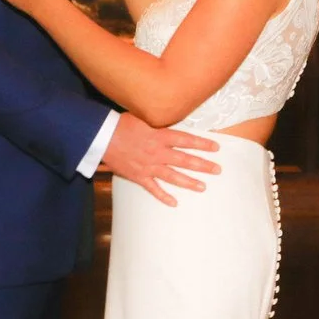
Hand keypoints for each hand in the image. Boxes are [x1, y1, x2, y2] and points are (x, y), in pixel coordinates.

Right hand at [99, 115, 219, 206]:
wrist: (100, 137)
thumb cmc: (120, 123)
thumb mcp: (142, 116)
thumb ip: (158, 120)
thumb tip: (172, 115)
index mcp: (159, 136)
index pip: (186, 140)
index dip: (202, 144)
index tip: (216, 147)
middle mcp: (157, 152)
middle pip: (184, 160)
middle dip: (203, 165)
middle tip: (218, 170)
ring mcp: (148, 166)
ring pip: (173, 176)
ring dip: (189, 182)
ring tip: (203, 187)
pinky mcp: (138, 176)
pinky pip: (153, 188)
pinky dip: (163, 196)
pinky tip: (174, 203)